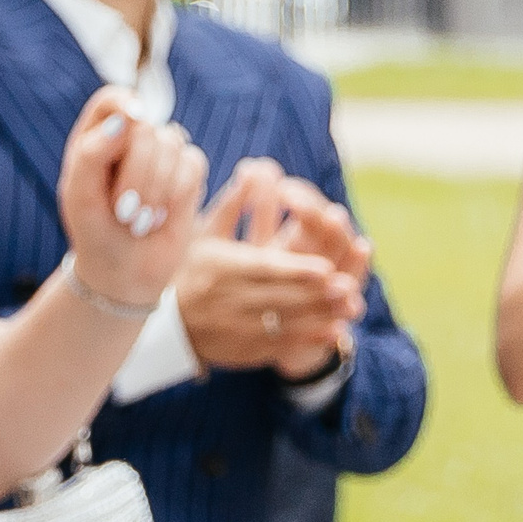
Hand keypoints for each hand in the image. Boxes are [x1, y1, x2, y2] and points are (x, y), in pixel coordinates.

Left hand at [58, 86, 208, 310]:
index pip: (114, 98)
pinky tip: (160, 216)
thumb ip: (92, 153)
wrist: (124, 272)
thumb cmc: (94, 231)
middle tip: (123, 211)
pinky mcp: (188, 174)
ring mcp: (162, 154)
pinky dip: (176, 193)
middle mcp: (131, 138)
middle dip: (136, 173)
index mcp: (97, 136)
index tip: (132, 121)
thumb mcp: (79, 196)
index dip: (125, 104)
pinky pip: (193, 163)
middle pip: (145, 126)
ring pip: (172, 142)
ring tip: (138, 220)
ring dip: (155, 188)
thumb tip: (126, 119)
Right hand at [177, 161, 362, 373]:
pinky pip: (282, 345)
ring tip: (351, 304)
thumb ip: (231, 206)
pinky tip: (334, 330)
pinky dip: (310, 338)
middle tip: (348, 285)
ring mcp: (239, 327)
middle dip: (317, 293)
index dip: (295, 269)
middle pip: (280, 296)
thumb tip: (252, 172)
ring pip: (286, 322)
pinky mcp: (248, 349)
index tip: (325, 267)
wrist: (171, 323)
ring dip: (321, 314)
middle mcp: (230, 299)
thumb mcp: (204, 235)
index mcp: (221, 268)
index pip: (263, 268)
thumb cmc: (192, 270)